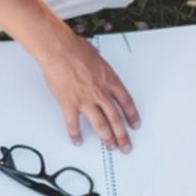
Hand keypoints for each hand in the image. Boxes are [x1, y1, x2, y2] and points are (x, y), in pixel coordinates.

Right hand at [39, 28, 140, 151]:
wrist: (60, 51)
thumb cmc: (76, 50)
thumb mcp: (98, 59)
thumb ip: (101, 72)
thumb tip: (99, 74)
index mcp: (110, 81)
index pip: (126, 103)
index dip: (132, 115)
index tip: (135, 124)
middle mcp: (101, 94)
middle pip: (116, 119)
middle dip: (122, 135)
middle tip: (126, 145)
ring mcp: (86, 101)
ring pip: (101, 125)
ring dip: (107, 138)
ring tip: (110, 146)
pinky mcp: (70, 105)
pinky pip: (74, 125)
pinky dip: (76, 135)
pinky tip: (78, 141)